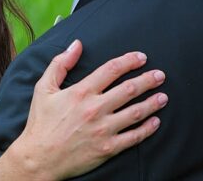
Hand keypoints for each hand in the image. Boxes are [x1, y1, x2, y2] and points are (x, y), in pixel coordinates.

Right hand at [9, 40, 166, 179]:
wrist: (39, 158)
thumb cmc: (41, 123)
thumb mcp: (43, 88)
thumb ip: (60, 63)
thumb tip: (76, 44)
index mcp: (81, 92)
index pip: (111, 70)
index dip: (129, 61)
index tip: (141, 57)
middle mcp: (95, 109)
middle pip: (129, 89)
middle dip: (148, 80)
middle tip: (160, 75)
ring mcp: (103, 129)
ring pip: (136, 112)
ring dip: (153, 102)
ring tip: (163, 96)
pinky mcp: (108, 148)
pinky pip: (134, 137)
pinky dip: (148, 128)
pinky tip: (155, 121)